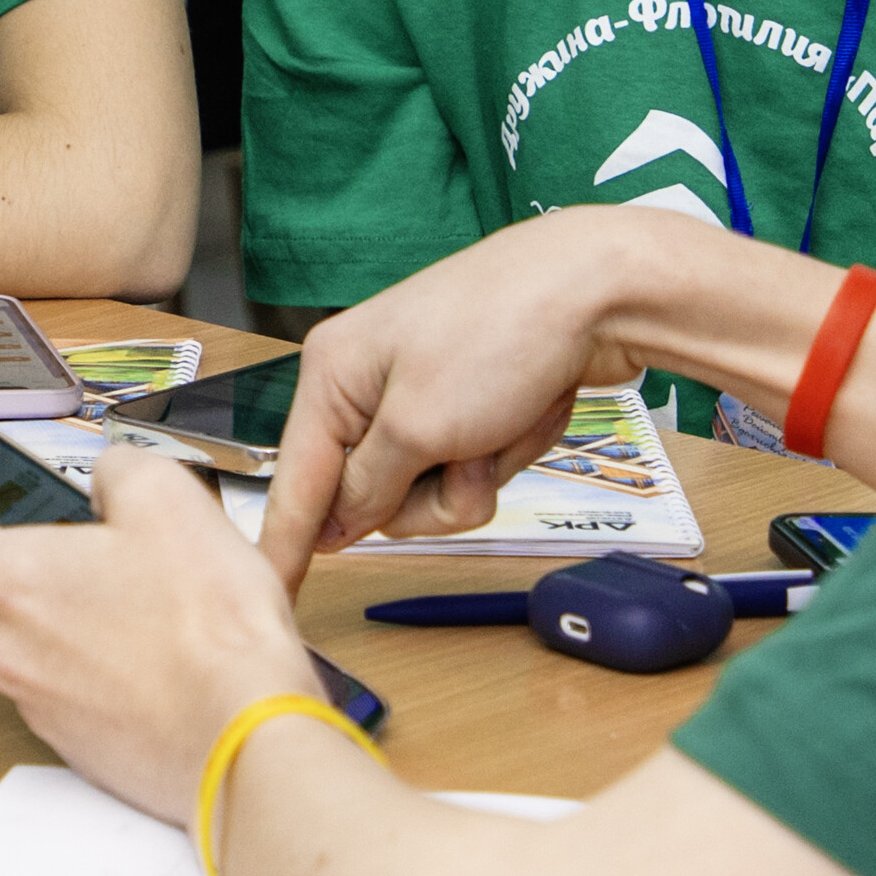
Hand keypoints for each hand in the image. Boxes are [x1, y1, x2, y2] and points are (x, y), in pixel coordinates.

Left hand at [0, 451, 321, 822]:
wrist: (242, 732)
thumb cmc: (206, 625)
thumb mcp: (169, 496)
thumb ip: (116, 469)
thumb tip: (107, 480)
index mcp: (12, 579)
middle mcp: (8, 648)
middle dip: (48, 584)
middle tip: (116, 570)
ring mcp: (37, 704)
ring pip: (39, 652)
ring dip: (80, 633)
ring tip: (153, 621)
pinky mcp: (74, 747)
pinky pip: (73, 698)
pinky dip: (105, 681)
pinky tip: (162, 668)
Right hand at [259, 218, 664, 578]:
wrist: (603, 287)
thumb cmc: (504, 330)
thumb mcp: (420, 426)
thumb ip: (368, 487)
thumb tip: (335, 526)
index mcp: (333, 373)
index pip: (296, 480)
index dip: (283, 542)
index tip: (272, 588)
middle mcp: (369, 383)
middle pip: (372, 496)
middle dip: (431, 492)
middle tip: (468, 452)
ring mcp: (424, 394)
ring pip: (429, 490)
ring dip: (477, 474)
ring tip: (505, 424)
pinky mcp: (471, 403)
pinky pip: (471, 467)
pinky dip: (505, 453)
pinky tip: (528, 413)